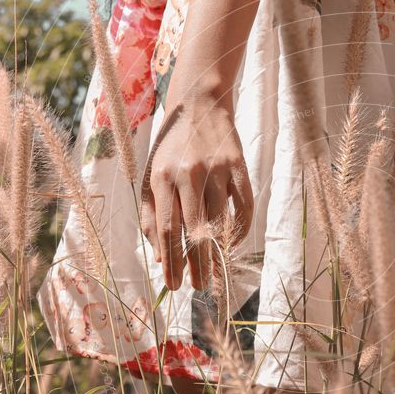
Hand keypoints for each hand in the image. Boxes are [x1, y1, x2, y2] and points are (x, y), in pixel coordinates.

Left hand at [141, 99, 252, 290]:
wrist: (199, 105)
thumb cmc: (170, 147)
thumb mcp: (151, 175)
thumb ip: (150, 215)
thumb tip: (158, 256)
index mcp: (162, 177)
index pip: (166, 230)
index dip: (170, 261)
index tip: (174, 285)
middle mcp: (189, 173)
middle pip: (194, 231)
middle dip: (196, 265)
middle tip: (199, 288)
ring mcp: (217, 170)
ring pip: (220, 222)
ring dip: (218, 253)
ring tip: (216, 274)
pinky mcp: (239, 167)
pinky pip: (244, 207)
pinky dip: (240, 230)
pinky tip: (233, 245)